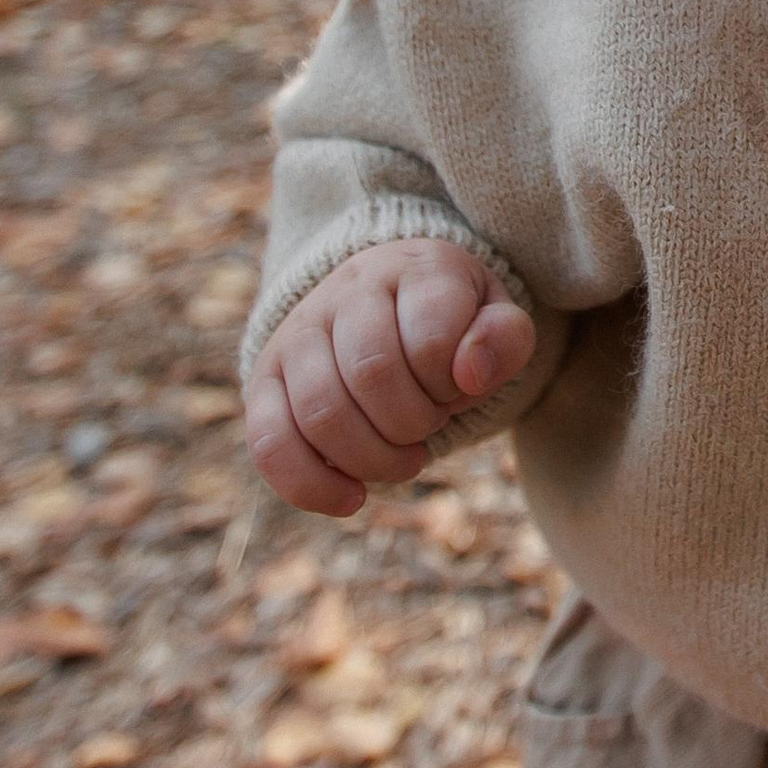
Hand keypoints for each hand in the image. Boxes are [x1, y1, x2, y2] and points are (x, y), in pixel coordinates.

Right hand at [244, 239, 535, 516]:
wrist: (390, 300)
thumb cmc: (453, 321)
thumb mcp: (495, 317)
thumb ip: (504, 339)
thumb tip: (472, 373)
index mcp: (412, 268)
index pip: (430, 338)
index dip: (452, 384)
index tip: (459, 386)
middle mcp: (346, 291)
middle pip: (371, 375)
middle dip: (414, 422)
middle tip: (431, 423)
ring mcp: (297, 333)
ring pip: (320, 413)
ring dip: (373, 458)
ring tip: (405, 458)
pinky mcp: (264, 379)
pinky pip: (270, 444)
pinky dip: (311, 485)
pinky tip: (351, 499)